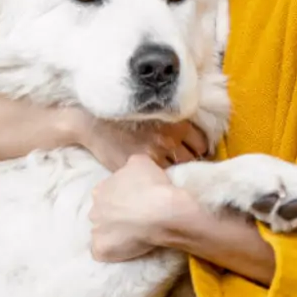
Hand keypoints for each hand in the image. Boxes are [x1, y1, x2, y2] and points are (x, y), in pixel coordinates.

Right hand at [73, 111, 207, 172]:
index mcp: (175, 124)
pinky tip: (157, 179)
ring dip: (177, 173)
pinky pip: (159, 179)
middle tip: (185, 166)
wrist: (94, 123)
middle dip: (191, 162)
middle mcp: (169, 140)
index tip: (195, 154)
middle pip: (193, 159)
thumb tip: (189, 144)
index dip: (199, 150)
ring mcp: (155, 156)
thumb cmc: (123, 117)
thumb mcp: (153, 116)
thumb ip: (172, 128)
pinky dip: (161, 180)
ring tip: (172, 174)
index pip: (201, 143)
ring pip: (178, 171)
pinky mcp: (141, 169)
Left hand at [89, 154, 180, 261]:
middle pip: (102, 214)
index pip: (106, 193)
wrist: (162, 211)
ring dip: (113, 234)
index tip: (134, 201)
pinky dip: (113, 251)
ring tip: (134, 234)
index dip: (120, 198)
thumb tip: (131, 170)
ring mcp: (96, 231)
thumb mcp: (141, 162)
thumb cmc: (152, 185)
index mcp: (100, 190)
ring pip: (102, 233)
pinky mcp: (102, 249)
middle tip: (135, 217)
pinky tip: (126, 249)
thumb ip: (130, 166)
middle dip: (114, 215)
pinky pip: (103, 252)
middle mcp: (93, 210)